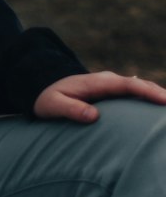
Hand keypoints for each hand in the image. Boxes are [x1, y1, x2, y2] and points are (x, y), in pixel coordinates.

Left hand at [34, 71, 165, 123]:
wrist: (42, 86)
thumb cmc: (47, 98)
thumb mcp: (53, 105)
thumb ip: (71, 110)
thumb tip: (93, 116)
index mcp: (97, 82)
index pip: (128, 85)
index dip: (147, 92)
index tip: (164, 100)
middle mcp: (107, 80)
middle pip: (140, 84)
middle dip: (160, 93)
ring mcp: (111, 84)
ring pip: (140, 86)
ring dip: (157, 94)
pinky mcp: (112, 91)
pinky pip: (135, 92)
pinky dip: (149, 96)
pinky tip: (159, 106)